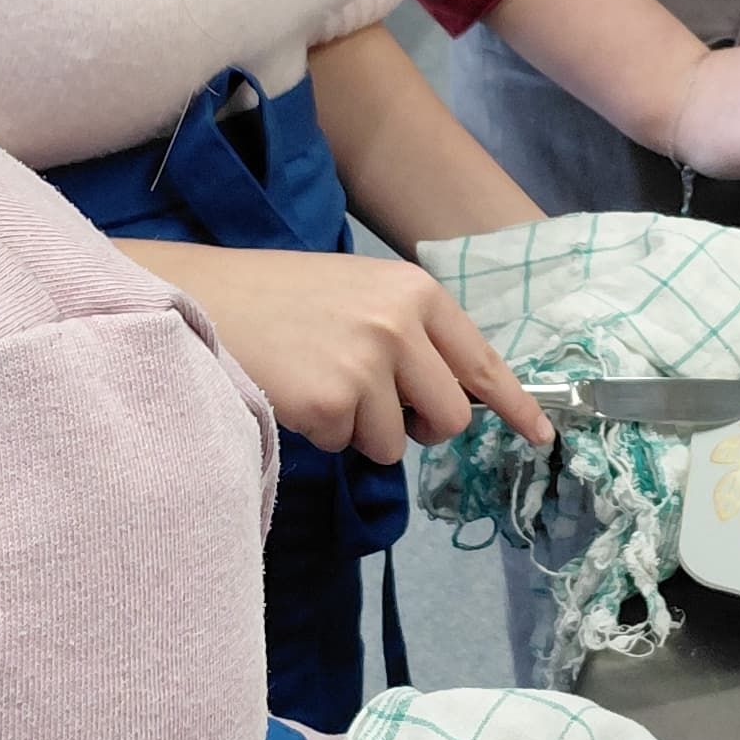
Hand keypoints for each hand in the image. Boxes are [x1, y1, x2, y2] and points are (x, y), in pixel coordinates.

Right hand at [131, 247, 548, 458]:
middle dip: (419, 426)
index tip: (542, 435)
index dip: (515, 404)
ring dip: (362, 431)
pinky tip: (294, 393)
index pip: (482, 360)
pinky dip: (323, 434)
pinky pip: (348, 446)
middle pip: (450, 416)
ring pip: (397, 443)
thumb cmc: (274, 298)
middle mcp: (399, 324)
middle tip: (374, 406)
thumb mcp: (356, 295)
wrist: (198, 298)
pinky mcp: (331, 403)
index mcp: (413, 292)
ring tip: (317, 384)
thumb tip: (452, 397)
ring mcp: (367, 365)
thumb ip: (408, 335)